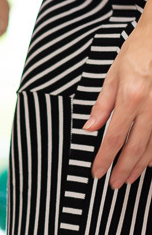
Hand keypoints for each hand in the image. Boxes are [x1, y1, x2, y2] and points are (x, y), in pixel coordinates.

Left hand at [86, 22, 151, 188]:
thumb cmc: (139, 50)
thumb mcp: (113, 74)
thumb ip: (102, 104)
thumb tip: (89, 129)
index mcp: (131, 97)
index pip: (113, 137)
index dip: (104, 159)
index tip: (97, 173)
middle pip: (136, 146)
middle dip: (124, 169)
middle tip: (114, 184)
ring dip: (142, 164)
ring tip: (131, 177)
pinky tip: (151, 161)